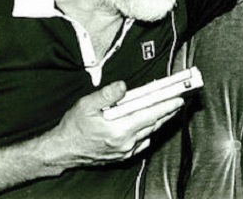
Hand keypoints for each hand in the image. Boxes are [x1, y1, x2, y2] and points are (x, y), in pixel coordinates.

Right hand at [42, 81, 183, 168]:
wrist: (62, 151)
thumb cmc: (73, 128)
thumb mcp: (86, 105)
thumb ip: (107, 94)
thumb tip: (123, 86)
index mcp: (120, 130)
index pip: (150, 115)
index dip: (167, 106)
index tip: (179, 99)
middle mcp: (126, 142)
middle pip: (154, 124)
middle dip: (168, 111)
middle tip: (178, 100)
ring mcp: (126, 151)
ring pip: (150, 133)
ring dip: (160, 120)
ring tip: (168, 109)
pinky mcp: (123, 155)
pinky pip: (142, 142)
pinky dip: (149, 132)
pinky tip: (150, 124)